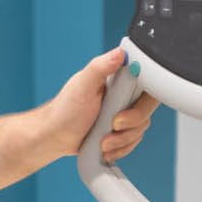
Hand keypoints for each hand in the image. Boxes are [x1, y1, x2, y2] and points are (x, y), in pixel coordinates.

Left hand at [36, 48, 158, 164]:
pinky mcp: (121, 130)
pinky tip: (105, 147)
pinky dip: (121, 148)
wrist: (55, 137)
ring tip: (103, 140)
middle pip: (147, 108)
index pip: (146, 82)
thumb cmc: (64, 110)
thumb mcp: (82, 84)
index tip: (124, 108)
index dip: (142, 100)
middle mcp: (123, 94)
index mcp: (117, 78)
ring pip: (141, 127)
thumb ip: (101, 67)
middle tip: (112, 125)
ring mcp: (123, 113)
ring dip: (122, 139)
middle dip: (131, 123)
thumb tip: (121, 53)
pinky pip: (134, 141)